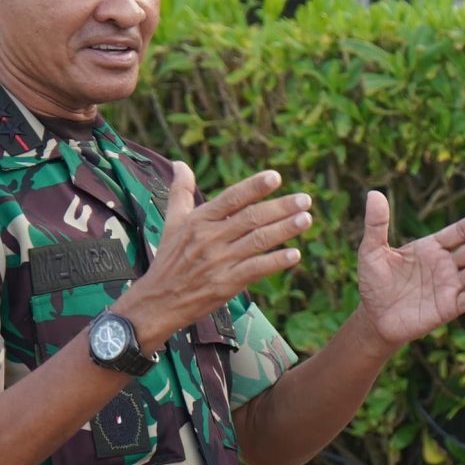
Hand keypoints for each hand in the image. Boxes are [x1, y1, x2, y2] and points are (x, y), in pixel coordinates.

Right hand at [121, 164, 311, 347]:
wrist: (158, 301)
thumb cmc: (168, 259)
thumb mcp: (172, 222)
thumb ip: (180, 191)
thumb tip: (180, 163)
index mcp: (199, 220)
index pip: (231, 198)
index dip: (253, 187)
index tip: (276, 176)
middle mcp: (210, 238)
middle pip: (250, 218)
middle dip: (280, 207)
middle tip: (306, 199)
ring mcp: (219, 261)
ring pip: (257, 241)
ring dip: (284, 230)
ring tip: (307, 219)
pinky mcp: (226, 283)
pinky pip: (256, 270)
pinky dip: (276, 262)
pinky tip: (295, 254)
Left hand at [355, 192, 464, 349]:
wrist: (373, 317)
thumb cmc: (374, 282)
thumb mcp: (371, 251)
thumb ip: (376, 225)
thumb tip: (374, 193)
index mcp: (432, 247)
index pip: (460, 232)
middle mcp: (445, 265)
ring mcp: (448, 287)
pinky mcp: (446, 309)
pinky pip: (464, 302)